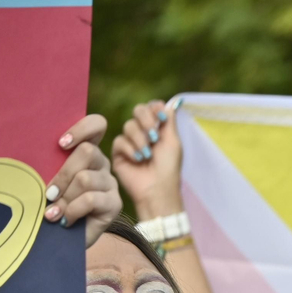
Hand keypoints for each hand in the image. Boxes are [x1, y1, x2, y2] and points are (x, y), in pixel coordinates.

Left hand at [46, 114, 119, 247]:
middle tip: (49, 194)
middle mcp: (102, 165)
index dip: (82, 128)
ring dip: (65, 197)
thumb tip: (31, 150)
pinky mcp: (115, 204)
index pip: (97, 125)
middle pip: (88, 151)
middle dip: (63, 174)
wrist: (62, 240)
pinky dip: (73, 210)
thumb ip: (49, 164)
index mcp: (86, 153)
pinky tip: (65, 220)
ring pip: (86, 178)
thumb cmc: (53, 206)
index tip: (61, 144)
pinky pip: (91, 199)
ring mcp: (110, 184)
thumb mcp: (48, 181)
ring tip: (54, 212)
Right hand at [111, 99, 183, 220]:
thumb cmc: (168, 168)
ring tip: (148, 155)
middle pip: (138, 110)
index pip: (152, 108)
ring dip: (140, 139)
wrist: (156, 189)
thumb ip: (169, 122)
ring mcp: (130, 141)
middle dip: (146, 120)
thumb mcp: (173, 142)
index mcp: (158, 129)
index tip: (162, 118)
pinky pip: (120, 140)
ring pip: (129, 125)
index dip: (155, 109)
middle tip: (154, 135)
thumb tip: (169, 103)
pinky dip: (131, 149)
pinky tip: (138, 160)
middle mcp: (143, 132)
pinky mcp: (118, 152)